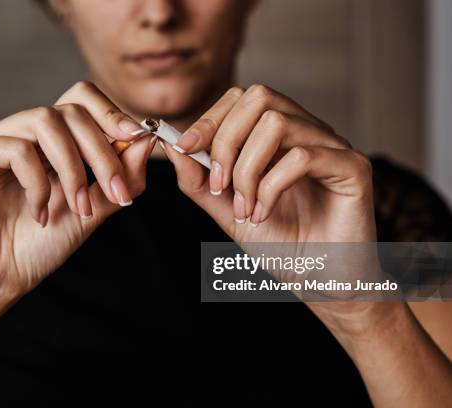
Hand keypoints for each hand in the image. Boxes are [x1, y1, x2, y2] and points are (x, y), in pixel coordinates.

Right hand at [0, 81, 154, 301]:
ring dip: (72, 166)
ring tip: (78, 207)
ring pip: (44, 120)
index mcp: (50, 141)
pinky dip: (38, 183)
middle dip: (101, 150)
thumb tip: (147, 141)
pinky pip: (15, 148)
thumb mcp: (93, 210)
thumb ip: (119, 178)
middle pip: (70, 110)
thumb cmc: (40, 246)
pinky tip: (39, 213)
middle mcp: (22, 133)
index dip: (112, 113)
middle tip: (115, 192)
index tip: (139, 138)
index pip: (82, 100)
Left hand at [161, 84, 377, 328]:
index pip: (242, 99)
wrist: (317, 280)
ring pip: (277, 124)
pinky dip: (270, 187)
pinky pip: (303, 156)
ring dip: (247, 170)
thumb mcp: (226, 210)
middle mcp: (307, 132)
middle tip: (220, 186)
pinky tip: (263, 214)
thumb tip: (172, 146)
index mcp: (279, 136)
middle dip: (225, 140)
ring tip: (244, 209)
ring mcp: (332, 146)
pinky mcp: (353, 167)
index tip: (185, 149)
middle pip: (259, 96)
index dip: (209, 120)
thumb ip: (200, 179)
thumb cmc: (278, 244)